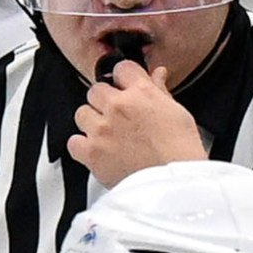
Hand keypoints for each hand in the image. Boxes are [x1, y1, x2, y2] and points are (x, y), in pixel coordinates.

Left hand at [66, 60, 206, 186]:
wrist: (173, 184)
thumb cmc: (179, 151)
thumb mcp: (177, 112)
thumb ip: (160, 91)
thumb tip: (157, 75)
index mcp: (141, 92)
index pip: (121, 68)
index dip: (122, 78)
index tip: (124, 88)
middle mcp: (118, 107)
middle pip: (96, 90)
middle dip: (104, 100)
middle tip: (116, 116)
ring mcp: (102, 130)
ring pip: (81, 113)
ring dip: (91, 122)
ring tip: (106, 134)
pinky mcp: (91, 153)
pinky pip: (73, 142)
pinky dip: (81, 146)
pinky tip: (95, 150)